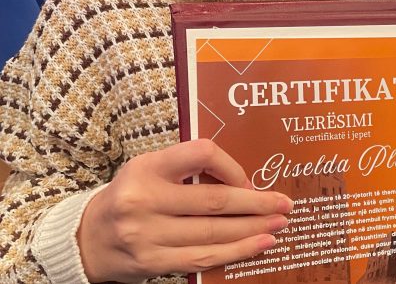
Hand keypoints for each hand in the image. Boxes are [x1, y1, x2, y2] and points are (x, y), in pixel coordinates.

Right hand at [78, 139, 292, 282]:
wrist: (88, 238)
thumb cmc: (130, 196)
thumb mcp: (149, 169)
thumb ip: (187, 167)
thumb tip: (243, 178)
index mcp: (147, 167)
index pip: (201, 154)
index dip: (232, 166)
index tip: (251, 178)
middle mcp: (144, 200)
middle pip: (215, 201)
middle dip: (256, 203)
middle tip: (284, 204)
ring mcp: (147, 235)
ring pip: (213, 233)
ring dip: (252, 229)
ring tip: (279, 224)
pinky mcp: (152, 263)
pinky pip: (203, 257)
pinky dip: (236, 251)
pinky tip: (259, 245)